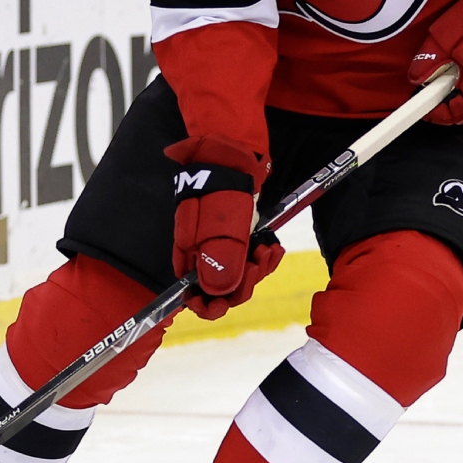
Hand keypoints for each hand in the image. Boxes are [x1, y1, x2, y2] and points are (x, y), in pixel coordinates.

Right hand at [166, 135, 279, 319]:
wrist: (233, 157)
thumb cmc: (223, 190)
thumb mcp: (223, 227)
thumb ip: (219, 261)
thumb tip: (216, 294)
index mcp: (189, 255)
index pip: (194, 296)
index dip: (209, 305)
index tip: (225, 302)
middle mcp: (202, 255)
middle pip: (221, 289)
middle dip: (243, 284)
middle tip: (258, 263)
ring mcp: (220, 245)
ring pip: (240, 275)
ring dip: (258, 269)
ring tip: (268, 250)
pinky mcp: (237, 237)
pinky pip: (251, 259)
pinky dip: (264, 257)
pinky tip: (272, 246)